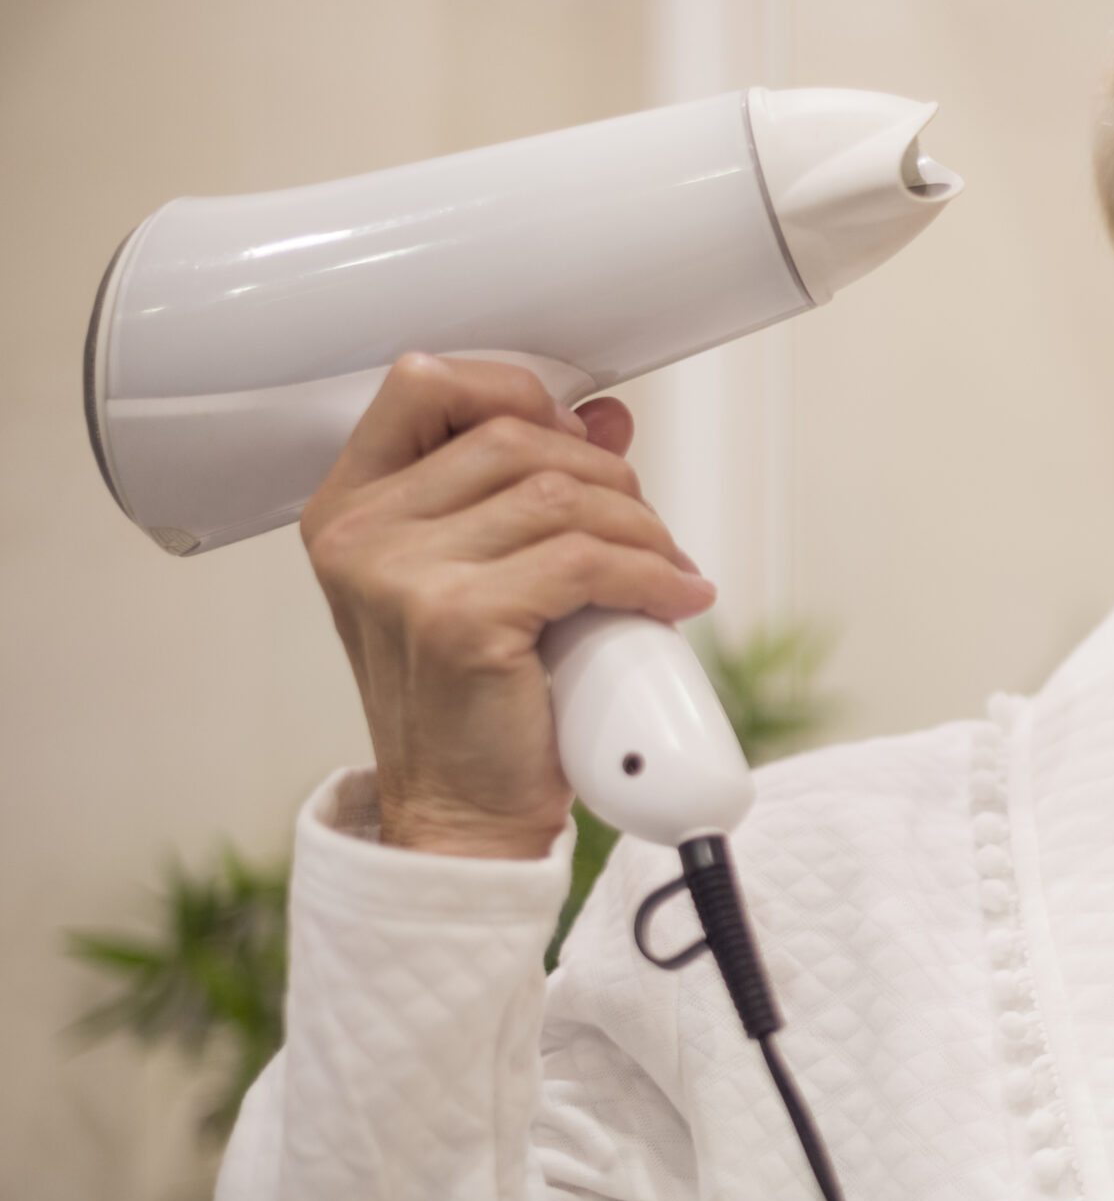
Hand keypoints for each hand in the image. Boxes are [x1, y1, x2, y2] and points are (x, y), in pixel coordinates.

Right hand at [300, 355, 715, 858]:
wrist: (462, 815)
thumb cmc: (472, 705)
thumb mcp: (487, 578)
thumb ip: (529, 492)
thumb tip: (606, 419)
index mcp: (349, 509)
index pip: (425, 385)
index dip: (518, 392)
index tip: (580, 439)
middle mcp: (360, 533)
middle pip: (515, 437)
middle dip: (606, 476)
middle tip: (644, 531)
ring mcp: (401, 575)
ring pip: (561, 496)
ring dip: (640, 528)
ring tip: (667, 570)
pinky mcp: (460, 620)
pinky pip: (587, 562)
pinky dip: (653, 575)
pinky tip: (676, 599)